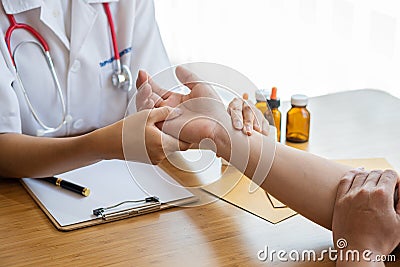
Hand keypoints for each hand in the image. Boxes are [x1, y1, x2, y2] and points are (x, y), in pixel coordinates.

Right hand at [98, 106, 190, 163]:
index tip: (189, 128)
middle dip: (178, 136)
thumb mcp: (146, 115)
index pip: (185, 144)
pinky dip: (160, 143)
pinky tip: (152, 134)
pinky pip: (161, 151)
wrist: (109, 143)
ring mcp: (156, 159)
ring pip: (169, 148)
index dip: (189, 136)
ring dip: (168, 139)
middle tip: (177, 125)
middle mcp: (161, 154)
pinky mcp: (150, 160)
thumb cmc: (125, 130)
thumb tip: (178, 112)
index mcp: (162, 143)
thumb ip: (165, 112)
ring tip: (161, 128)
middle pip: (178, 146)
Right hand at [135, 69, 267, 135]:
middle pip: (149, 98)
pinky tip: (149, 97)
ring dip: (143, 95)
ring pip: (147, 107)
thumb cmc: (214, 109)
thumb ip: (188, 77)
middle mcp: (170, 110)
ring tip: (146, 85)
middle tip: (142, 75)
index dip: (149, 82)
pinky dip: (147, 107)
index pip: (158, 91)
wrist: (218, 125)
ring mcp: (166, 118)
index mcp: (176, 101)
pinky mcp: (166, 126)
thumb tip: (178, 68)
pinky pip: (151, 117)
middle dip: (143, 86)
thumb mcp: (200, 86)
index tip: (143, 73)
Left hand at [332, 169, 399, 258]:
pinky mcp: (340, 199)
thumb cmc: (379, 241)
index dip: (395, 179)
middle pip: (375, 173)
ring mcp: (350, 194)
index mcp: (381, 195)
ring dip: (369, 174)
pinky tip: (357, 172)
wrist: (358, 251)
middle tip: (386, 185)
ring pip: (361, 175)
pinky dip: (352, 173)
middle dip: (383, 177)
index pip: (390, 174)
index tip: (396, 186)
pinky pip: (345, 180)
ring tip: (373, 179)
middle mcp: (365, 191)